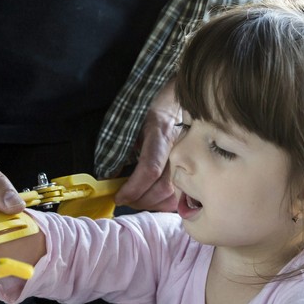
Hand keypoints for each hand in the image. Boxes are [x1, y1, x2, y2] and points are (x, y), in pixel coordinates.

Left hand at [114, 79, 179, 210]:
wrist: (177, 100)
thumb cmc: (151, 108)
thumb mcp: (132, 121)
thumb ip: (121, 146)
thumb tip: (111, 174)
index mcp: (161, 134)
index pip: (150, 169)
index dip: (133, 188)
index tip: (119, 196)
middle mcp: (178, 149)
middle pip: (163, 188)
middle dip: (140, 200)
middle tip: (124, 199)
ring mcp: (189, 160)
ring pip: (174, 195)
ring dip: (152, 204)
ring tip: (137, 199)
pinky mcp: (192, 167)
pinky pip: (181, 194)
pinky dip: (165, 202)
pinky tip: (152, 199)